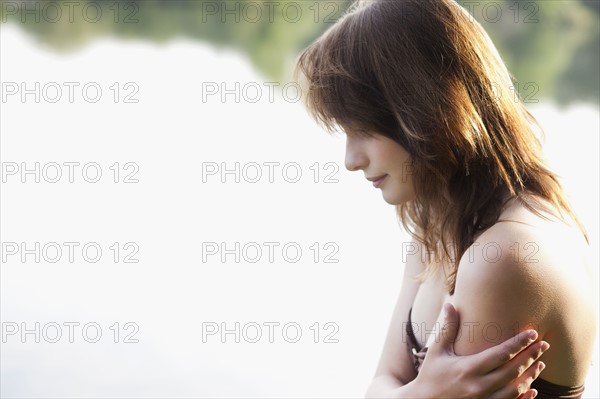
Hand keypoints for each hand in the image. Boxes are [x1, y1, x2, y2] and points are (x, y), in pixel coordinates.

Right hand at [413, 303, 547, 398]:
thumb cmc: (430, 375)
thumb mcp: (436, 351)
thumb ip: (447, 329)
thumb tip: (450, 304)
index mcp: (468, 369)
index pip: (500, 354)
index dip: (519, 343)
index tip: (532, 333)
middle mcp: (478, 386)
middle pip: (513, 371)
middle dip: (531, 357)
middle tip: (544, 345)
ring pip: (516, 389)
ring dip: (530, 376)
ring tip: (540, 363)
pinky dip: (524, 398)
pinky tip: (532, 389)